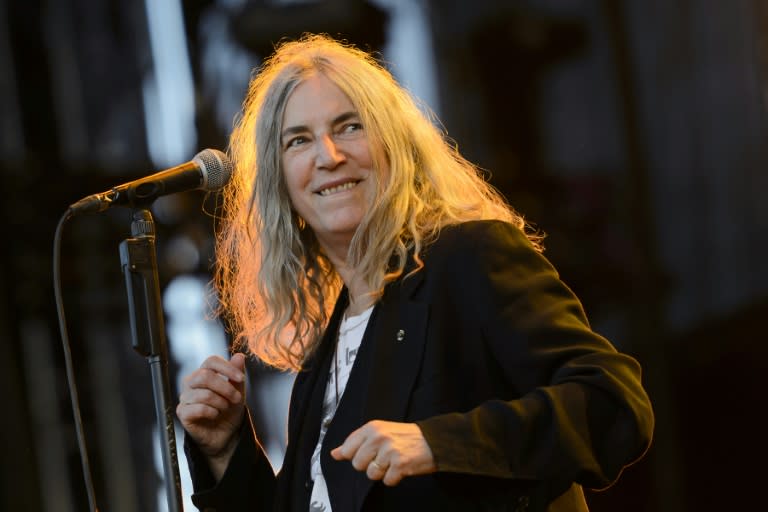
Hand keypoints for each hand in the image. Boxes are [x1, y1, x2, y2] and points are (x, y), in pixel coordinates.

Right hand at [176, 353, 246, 479]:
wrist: (224, 435)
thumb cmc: (228, 411)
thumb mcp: (237, 391)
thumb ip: (237, 374)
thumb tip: (239, 355)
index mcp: (203, 373)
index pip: (211, 361)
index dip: (227, 367)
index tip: (241, 378)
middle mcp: (191, 382)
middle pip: (205, 376)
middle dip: (226, 388)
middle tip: (236, 399)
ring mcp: (185, 397)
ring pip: (204, 394)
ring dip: (221, 403)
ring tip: (224, 408)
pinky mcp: (182, 413)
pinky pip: (198, 408)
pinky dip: (212, 412)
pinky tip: (215, 415)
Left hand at [330, 420, 436, 485]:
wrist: (434, 440)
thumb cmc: (406, 437)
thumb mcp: (380, 431)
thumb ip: (356, 442)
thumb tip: (335, 453)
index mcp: (372, 427)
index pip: (347, 448)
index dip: (354, 455)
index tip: (365, 454)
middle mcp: (379, 437)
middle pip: (357, 464)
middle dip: (369, 465)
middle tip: (383, 457)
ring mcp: (389, 451)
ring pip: (371, 474)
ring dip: (382, 473)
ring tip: (393, 462)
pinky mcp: (400, 464)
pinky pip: (387, 481)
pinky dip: (394, 478)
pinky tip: (401, 468)